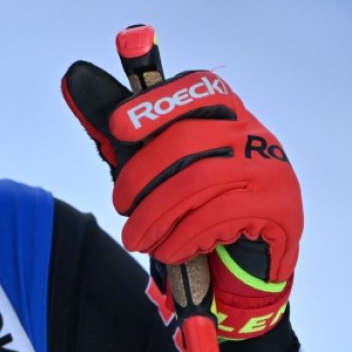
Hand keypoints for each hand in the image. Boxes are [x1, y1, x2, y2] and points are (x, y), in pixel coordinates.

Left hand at [61, 62, 300, 339]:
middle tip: (120, 206)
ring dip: (154, 216)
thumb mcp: (162, 169)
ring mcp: (269, 168)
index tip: (119, 127)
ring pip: (195, 181)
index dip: (154, 104)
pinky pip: (216, 216)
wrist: (250, 268)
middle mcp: (252, 133)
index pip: (194, 89)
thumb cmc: (198, 207)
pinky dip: (181, 237)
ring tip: (136, 239)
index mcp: (226, 113)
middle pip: (184, 140)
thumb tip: (73, 82)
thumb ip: (127, 133)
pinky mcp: (278, 207)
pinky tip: (168, 250)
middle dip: (138, 178)